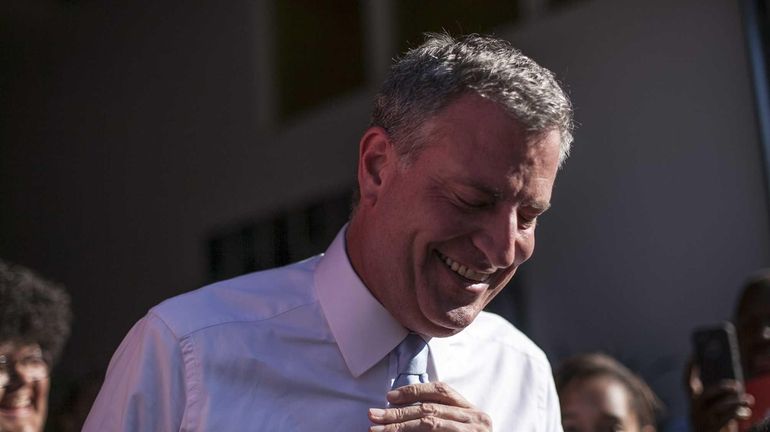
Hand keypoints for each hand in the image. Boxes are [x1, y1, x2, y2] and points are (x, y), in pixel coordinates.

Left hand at [368, 382, 491, 430]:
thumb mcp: (459, 427)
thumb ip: (439, 416)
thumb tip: (398, 410)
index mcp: (472, 411)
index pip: (440, 390)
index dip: (414, 391)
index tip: (390, 396)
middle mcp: (475, 419)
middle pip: (429, 408)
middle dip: (398, 412)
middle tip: (373, 415)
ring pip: (428, 423)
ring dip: (398, 427)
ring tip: (377, 430)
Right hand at [688, 362, 753, 431]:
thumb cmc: (717, 420)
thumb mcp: (714, 407)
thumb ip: (718, 396)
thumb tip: (733, 384)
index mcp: (693, 401)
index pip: (687, 383)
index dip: (689, 370)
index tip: (693, 356)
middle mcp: (694, 410)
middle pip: (705, 395)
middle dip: (721, 388)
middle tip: (736, 385)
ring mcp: (702, 420)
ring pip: (718, 407)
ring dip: (735, 402)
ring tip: (748, 400)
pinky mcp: (712, 429)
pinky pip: (725, 419)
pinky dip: (737, 413)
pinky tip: (746, 412)